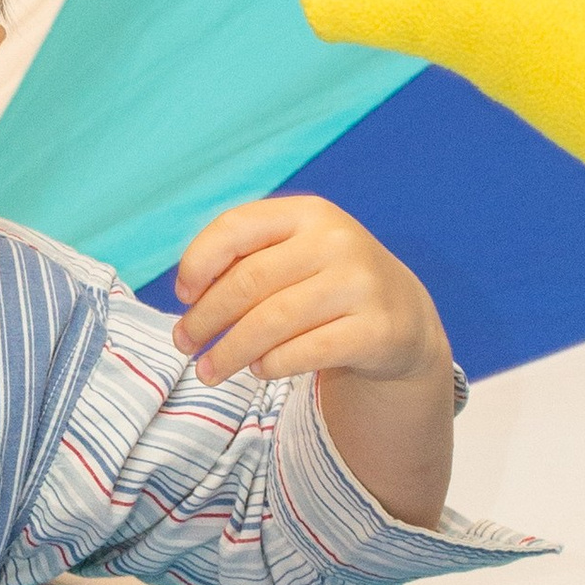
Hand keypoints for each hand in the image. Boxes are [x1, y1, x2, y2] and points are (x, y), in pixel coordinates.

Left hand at [173, 193, 453, 528]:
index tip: (181, 295)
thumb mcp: (294, 255)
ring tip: (207, 371)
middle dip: (206, 317)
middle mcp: (337, 241)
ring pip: (274, 321)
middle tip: (183, 343)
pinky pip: (307, 351)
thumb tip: (189, 295)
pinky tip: (258, 369)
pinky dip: (272, 364)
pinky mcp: (377, 330)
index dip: (198, 261)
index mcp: (308, 213)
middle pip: (250, 281)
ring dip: (230, 351)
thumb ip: (244, 260)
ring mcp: (361, 285)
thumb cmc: (325, 283)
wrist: (402, 315)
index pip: (237, 226)